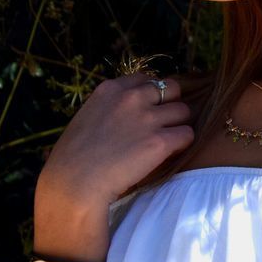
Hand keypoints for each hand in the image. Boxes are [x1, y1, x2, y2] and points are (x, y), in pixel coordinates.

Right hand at [38, 73, 194, 208]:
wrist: (75, 182)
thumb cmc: (74, 157)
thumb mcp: (88, 116)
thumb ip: (111, 107)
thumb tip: (127, 113)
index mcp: (111, 89)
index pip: (147, 79)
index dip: (153, 95)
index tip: (150, 108)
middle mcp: (132, 98)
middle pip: (172, 89)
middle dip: (171, 104)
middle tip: (164, 123)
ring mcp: (148, 118)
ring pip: (183, 111)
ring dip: (178, 124)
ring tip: (167, 140)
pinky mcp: (160, 141)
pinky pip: (187, 134)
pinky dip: (183, 143)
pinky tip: (170, 153)